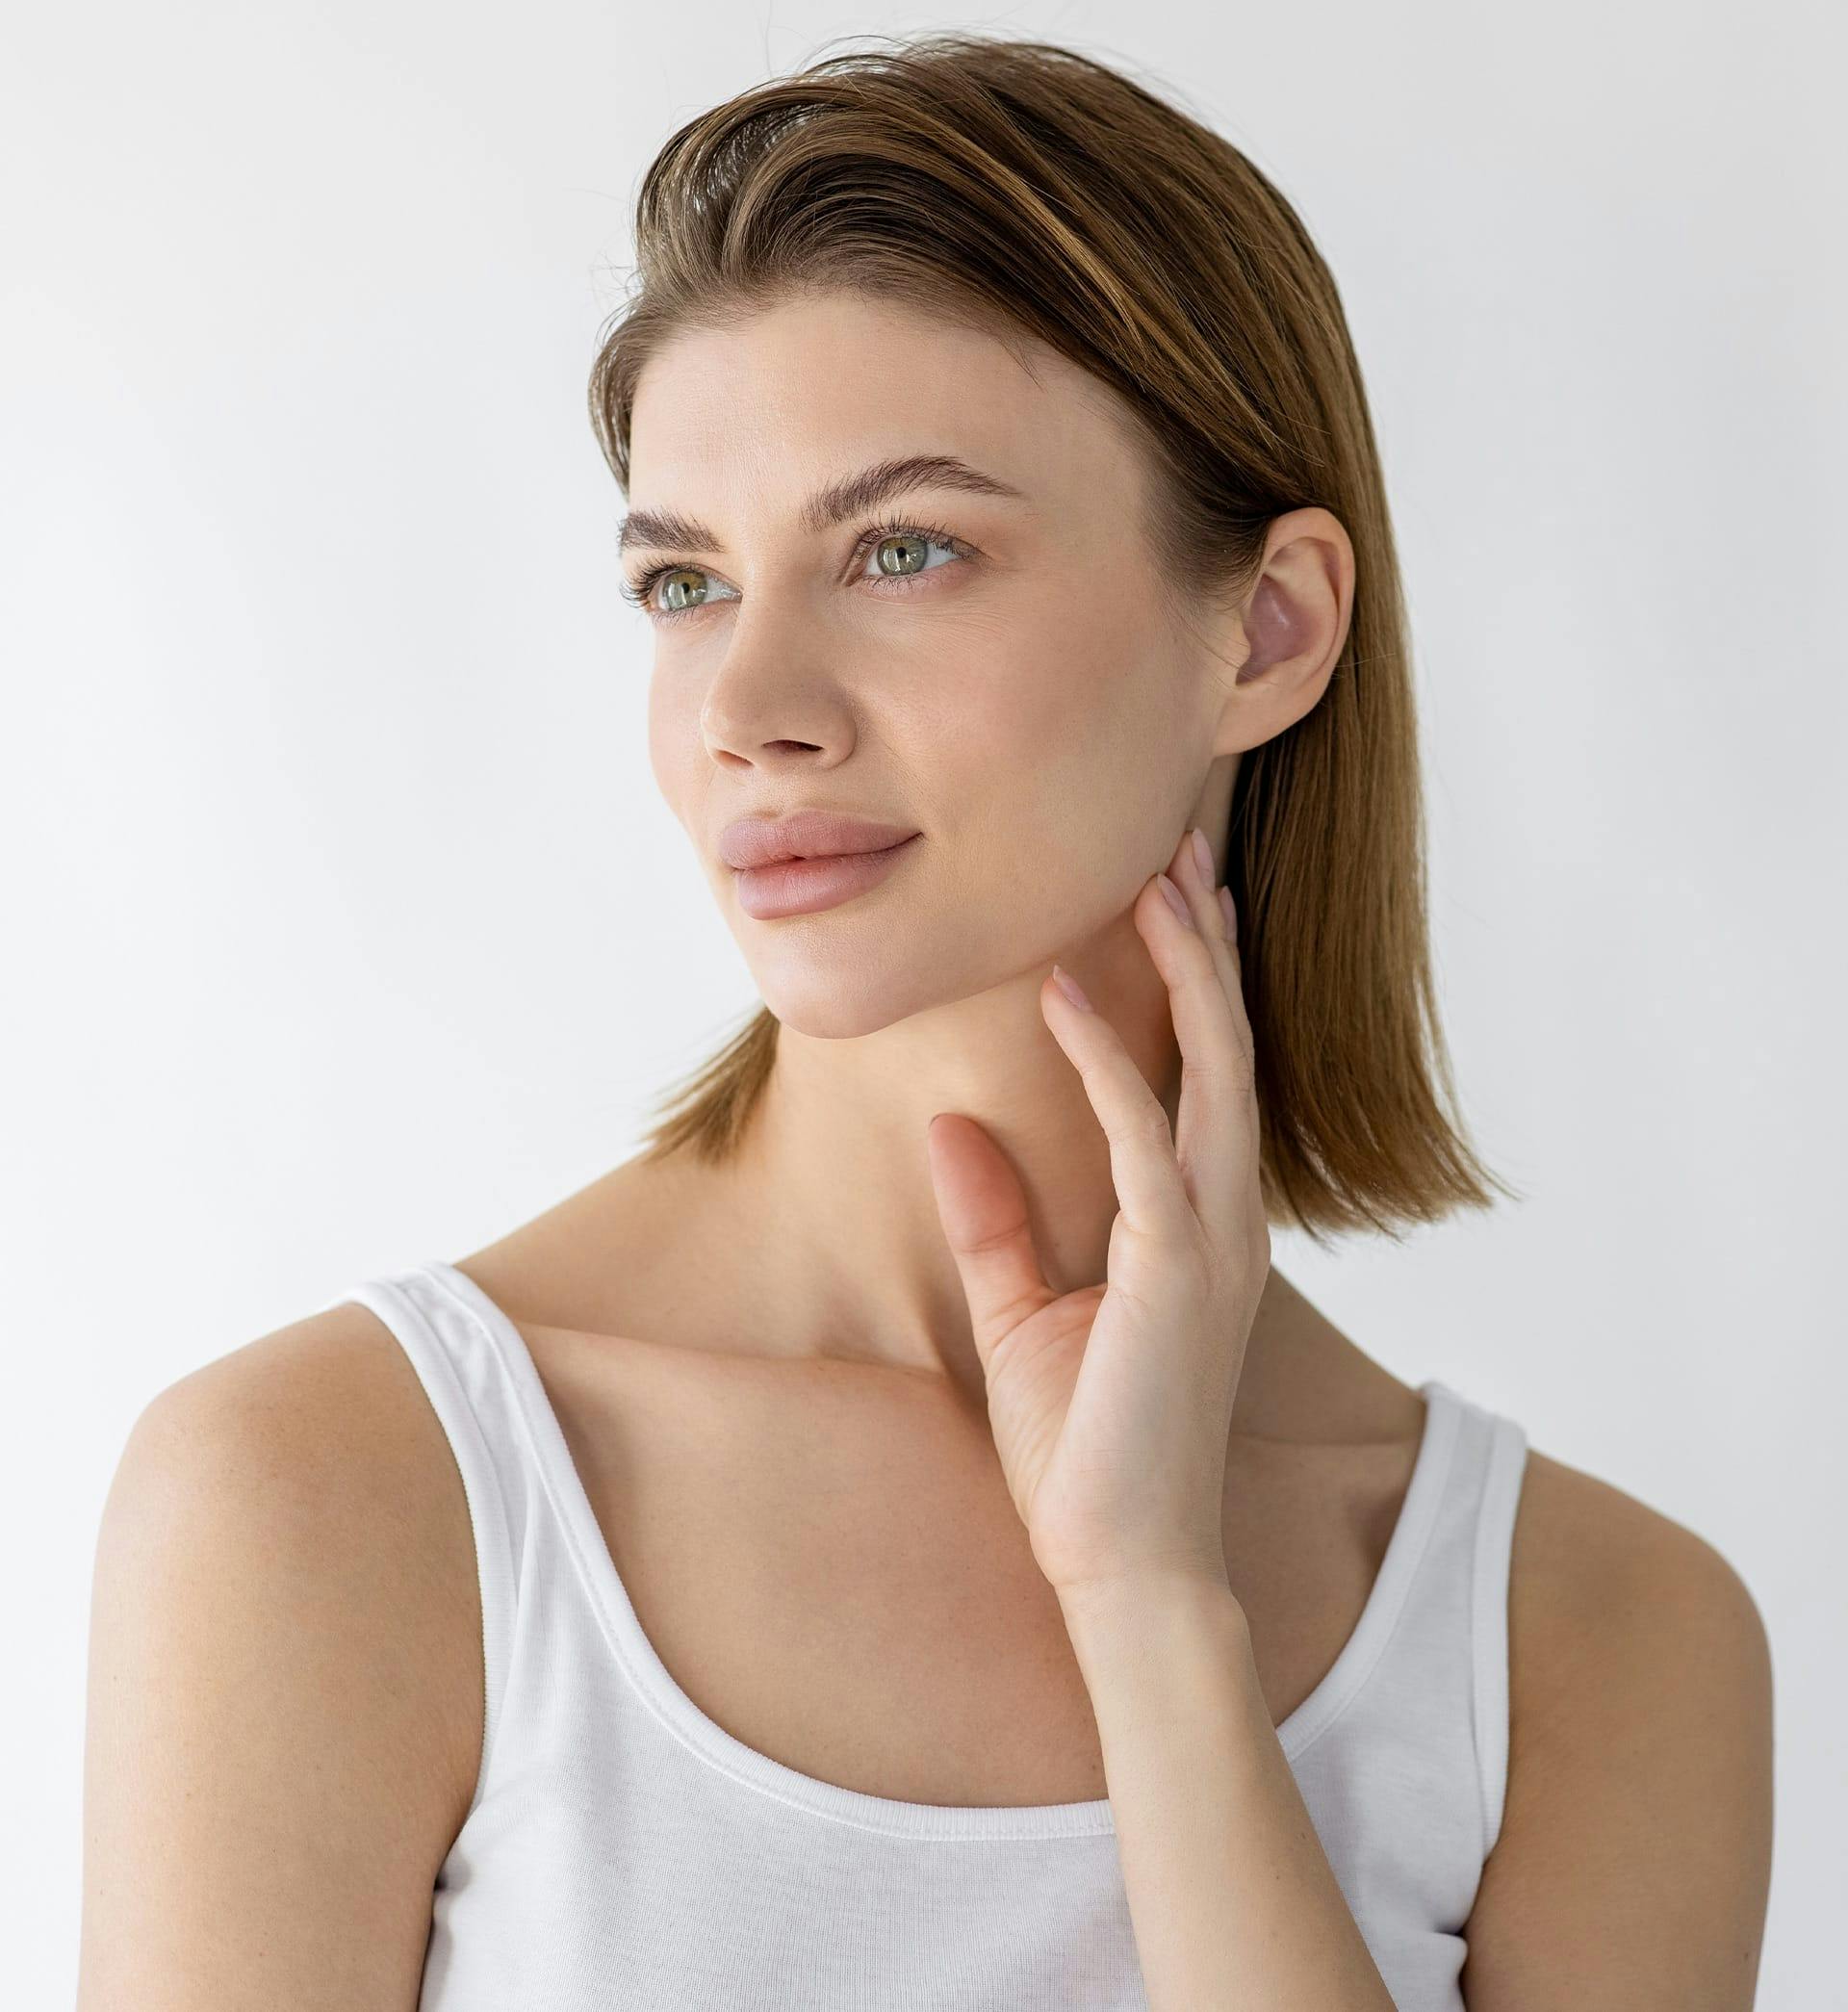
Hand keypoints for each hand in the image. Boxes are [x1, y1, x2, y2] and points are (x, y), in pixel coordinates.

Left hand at [925, 825, 1269, 1600]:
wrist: (1119, 1562)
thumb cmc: (1083, 1448)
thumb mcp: (1019, 1311)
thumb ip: (996, 1216)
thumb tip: (953, 1123)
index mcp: (1196, 1224)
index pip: (1205, 1077)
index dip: (1196, 984)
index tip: (1173, 899)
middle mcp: (1224, 1216)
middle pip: (1228, 1049)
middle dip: (1206, 946)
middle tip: (1181, 848)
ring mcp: (1212, 1239)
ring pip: (1213, 1069)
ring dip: (1184, 970)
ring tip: (1153, 879)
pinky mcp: (1176, 1268)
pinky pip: (1144, 1135)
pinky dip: (1107, 1058)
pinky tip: (1063, 992)